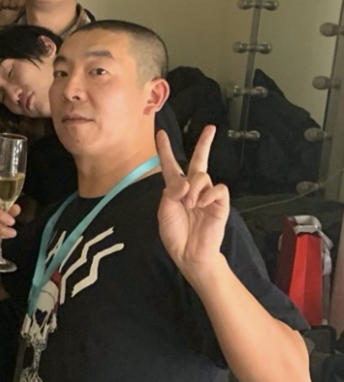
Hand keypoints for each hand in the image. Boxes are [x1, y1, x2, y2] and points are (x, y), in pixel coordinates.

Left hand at [157, 126, 228, 282]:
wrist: (190, 253)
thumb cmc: (175, 234)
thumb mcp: (165, 211)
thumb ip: (172, 192)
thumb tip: (186, 182)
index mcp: (175, 189)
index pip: (171, 165)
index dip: (165, 149)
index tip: (160, 133)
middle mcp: (192, 189)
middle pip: (199, 161)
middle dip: (205, 144)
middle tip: (210, 128)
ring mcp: (207, 195)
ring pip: (202, 175)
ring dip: (193, 188)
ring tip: (190, 205)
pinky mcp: (220, 203)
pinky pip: (217, 188)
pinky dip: (208, 194)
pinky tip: (201, 204)